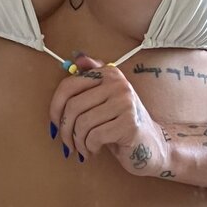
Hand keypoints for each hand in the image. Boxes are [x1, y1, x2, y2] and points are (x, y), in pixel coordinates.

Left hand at [49, 53, 169, 176]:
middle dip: (65, 129)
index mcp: (110, 73)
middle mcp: (118, 84)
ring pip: (82, 123)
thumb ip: (93, 76)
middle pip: (73, 106)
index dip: (55, 107)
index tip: (55, 122)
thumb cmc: (121, 123)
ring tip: (83, 147)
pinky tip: (94, 150)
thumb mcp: (106, 97)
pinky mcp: (129, 124)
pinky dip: (89, 147)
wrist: (151, 146)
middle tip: (67, 142)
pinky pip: (94, 136)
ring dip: (78, 141)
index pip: (69, 85)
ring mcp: (125, 103)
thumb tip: (77, 57)